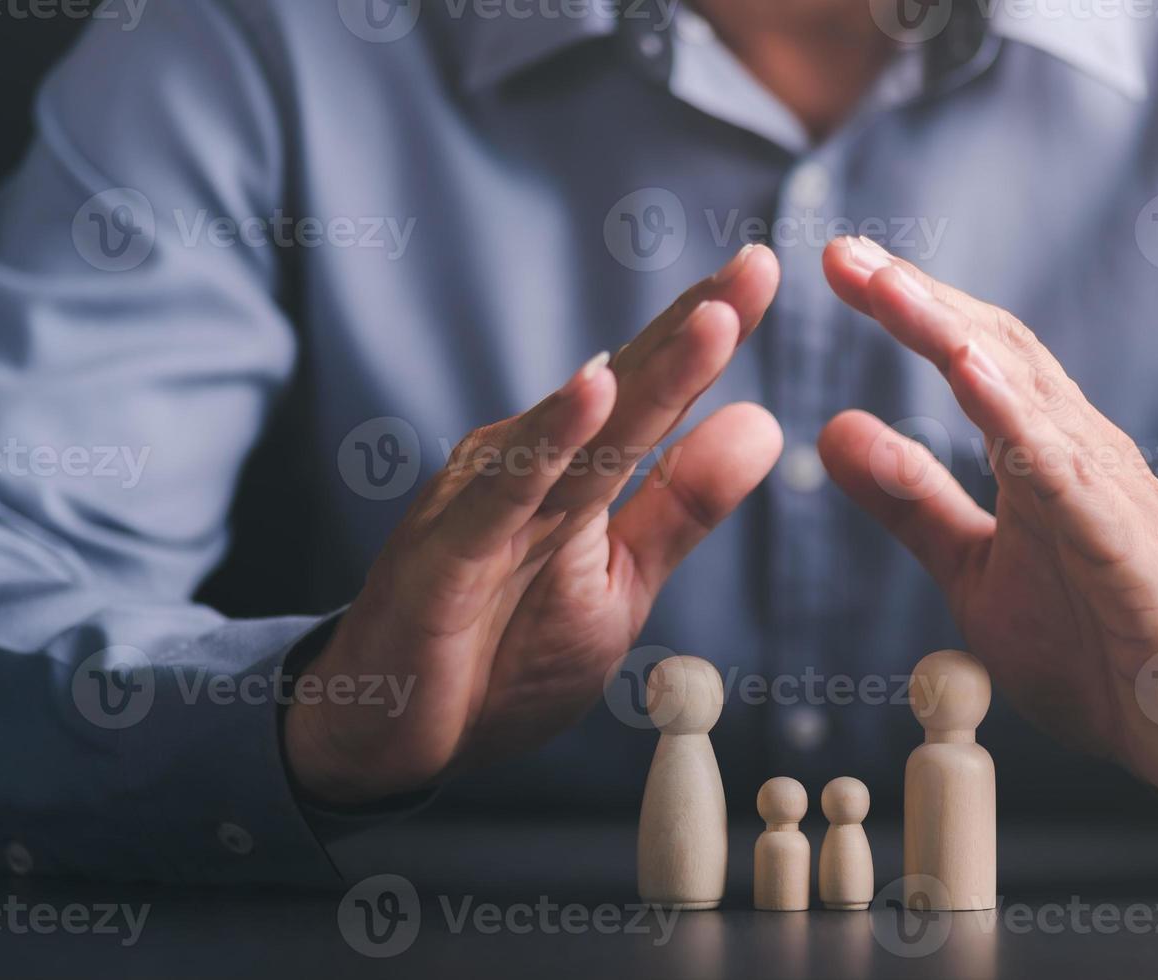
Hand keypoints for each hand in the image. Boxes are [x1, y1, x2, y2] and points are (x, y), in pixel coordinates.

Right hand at [285, 246, 783, 806]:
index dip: (709, 332)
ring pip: (579, 430)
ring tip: (712, 319)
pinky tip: (590, 391)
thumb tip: (766, 421)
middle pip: (626, 388)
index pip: (655, 392)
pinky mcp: (447, 552)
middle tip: (757, 264)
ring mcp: (486, 502)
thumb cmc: (502, 652)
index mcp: (579, 470)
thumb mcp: (620, 581)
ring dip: (645, 372)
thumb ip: (685, 505)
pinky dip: (548, 441)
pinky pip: (504, 492)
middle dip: (694, 325)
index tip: (764, 268)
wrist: (391, 735)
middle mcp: (532, 465)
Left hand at [819, 237, 1157, 805]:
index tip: (842, 264)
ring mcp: (1106, 490)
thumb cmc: (1096, 643)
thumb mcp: (973, 570)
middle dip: (919, 298)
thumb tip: (833, 430)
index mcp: (1039, 454)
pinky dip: (1017, 416)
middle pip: (996, 349)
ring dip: (953, 334)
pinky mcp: (1123, 541)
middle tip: (846, 253)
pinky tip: (971, 374)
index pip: (974, 356)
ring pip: (1028, 391)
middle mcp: (1076, 451)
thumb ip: (909, 502)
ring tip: (891, 289)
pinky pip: (1065, 469)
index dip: (909, 308)